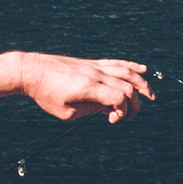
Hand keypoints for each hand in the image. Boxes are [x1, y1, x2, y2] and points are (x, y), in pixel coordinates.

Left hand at [19, 53, 154, 126]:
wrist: (31, 71)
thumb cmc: (45, 94)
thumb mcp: (66, 112)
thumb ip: (91, 111)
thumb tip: (109, 109)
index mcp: (88, 87)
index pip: (119, 98)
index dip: (123, 112)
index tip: (111, 120)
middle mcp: (95, 74)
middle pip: (127, 86)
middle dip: (134, 104)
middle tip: (127, 117)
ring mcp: (94, 66)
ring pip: (126, 72)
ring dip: (142, 83)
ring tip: (151, 96)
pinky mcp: (91, 63)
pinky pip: (116, 63)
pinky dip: (131, 66)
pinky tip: (143, 70)